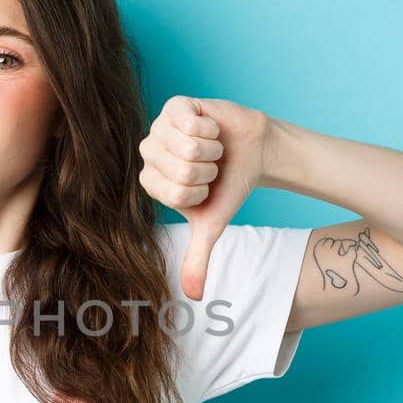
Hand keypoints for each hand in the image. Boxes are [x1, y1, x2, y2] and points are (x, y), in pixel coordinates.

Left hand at [138, 96, 274, 299]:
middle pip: (182, 168)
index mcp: (151, 182)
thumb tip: (195, 297)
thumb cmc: (227, 188)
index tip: (205, 187)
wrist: (252, 153)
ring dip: (211, 149)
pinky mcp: (176, 105)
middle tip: (211, 166)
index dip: (200, 191)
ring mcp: (159, 127)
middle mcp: (149, 153)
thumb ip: (197, 259)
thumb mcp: (212, 225)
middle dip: (208, 170)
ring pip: (188, 145)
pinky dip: (211, 128)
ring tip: (212, 149)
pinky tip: (211, 129)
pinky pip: (191, 121)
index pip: (174, 192)